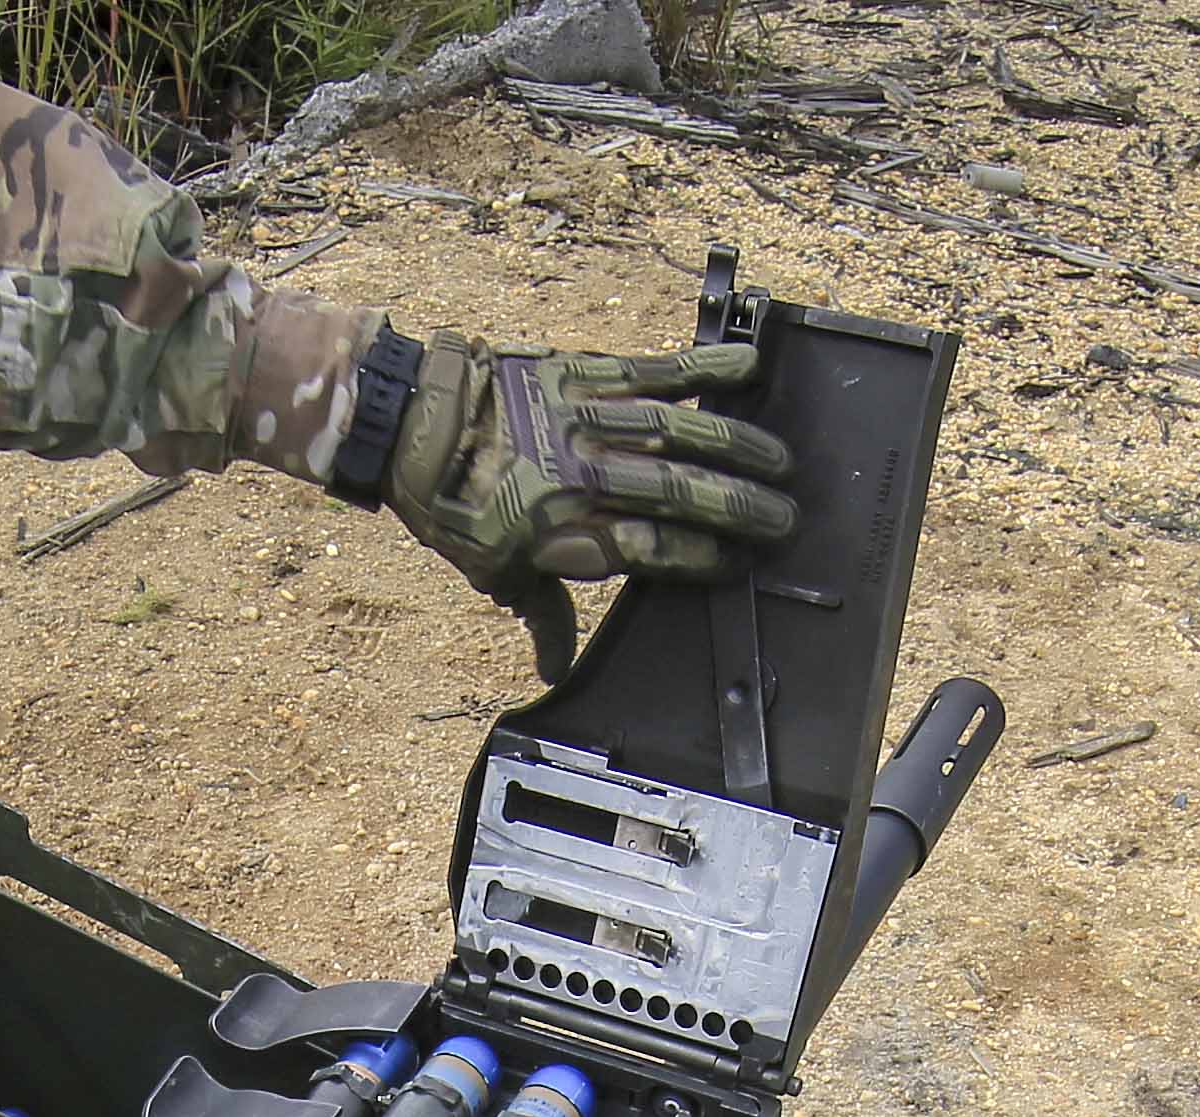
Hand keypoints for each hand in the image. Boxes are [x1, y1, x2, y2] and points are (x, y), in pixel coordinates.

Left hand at [381, 333, 800, 589]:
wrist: (413, 421)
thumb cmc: (452, 504)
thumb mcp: (491, 571)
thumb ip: (539, 613)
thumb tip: (555, 668)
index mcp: (567, 533)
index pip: (652, 549)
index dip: (702, 556)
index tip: (740, 562)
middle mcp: (585, 477)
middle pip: (680, 493)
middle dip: (740, 508)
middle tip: (786, 518)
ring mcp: (588, 419)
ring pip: (679, 431)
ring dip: (738, 446)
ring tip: (782, 461)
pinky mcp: (585, 372)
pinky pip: (655, 369)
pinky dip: (705, 366)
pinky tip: (750, 366)